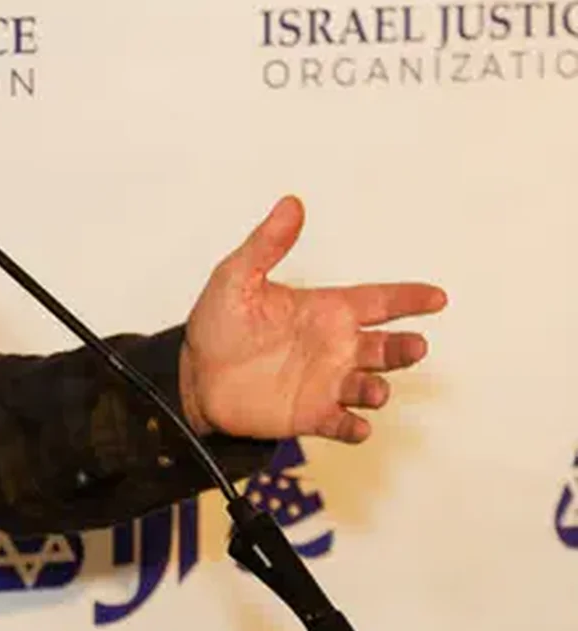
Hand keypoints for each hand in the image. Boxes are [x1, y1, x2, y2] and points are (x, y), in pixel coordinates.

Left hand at [178, 195, 446, 443]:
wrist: (193, 374)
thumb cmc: (218, 324)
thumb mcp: (236, 277)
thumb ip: (266, 244)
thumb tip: (291, 203)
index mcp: (325, 310)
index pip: (378, 301)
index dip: (409, 298)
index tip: (437, 297)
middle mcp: (335, 347)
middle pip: (386, 348)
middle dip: (404, 348)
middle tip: (414, 346)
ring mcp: (326, 382)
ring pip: (370, 386)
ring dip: (378, 390)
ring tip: (374, 390)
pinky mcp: (311, 414)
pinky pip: (344, 424)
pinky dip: (355, 427)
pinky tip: (357, 425)